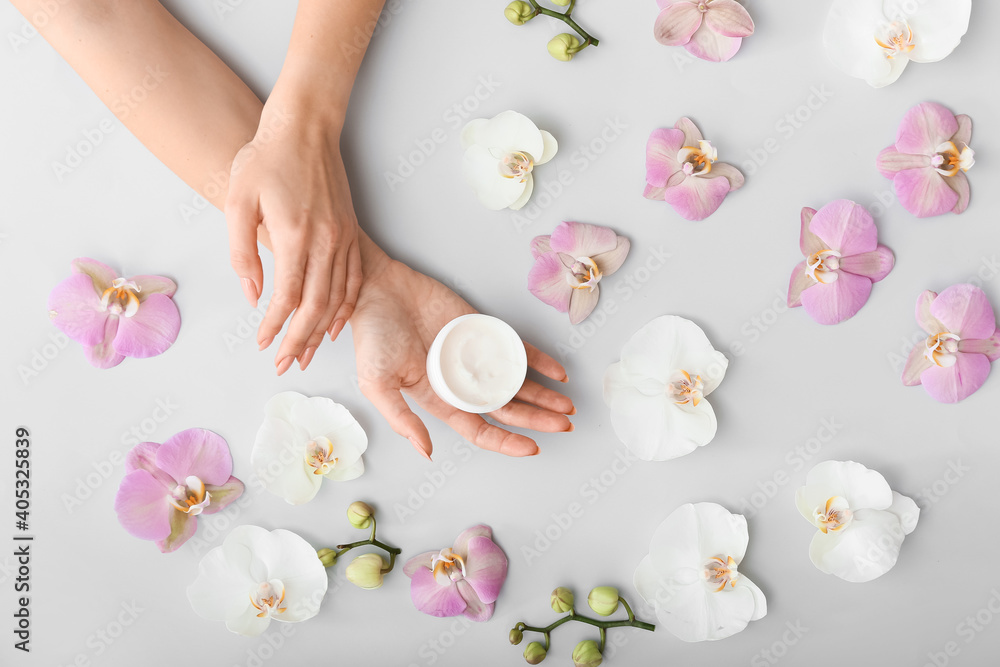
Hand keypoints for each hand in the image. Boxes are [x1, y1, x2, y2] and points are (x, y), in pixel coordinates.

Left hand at [225, 98, 362, 374]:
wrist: (305, 126)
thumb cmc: (265, 158)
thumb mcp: (238, 202)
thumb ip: (243, 252)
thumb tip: (253, 294)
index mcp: (296, 235)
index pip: (288, 298)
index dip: (275, 327)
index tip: (262, 344)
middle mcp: (326, 242)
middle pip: (317, 307)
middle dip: (300, 340)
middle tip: (285, 363)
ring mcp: (343, 238)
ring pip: (338, 298)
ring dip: (322, 330)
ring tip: (306, 352)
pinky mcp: (351, 232)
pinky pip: (354, 280)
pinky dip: (345, 307)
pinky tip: (335, 323)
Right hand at [350, 237, 574, 457]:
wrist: (378, 287)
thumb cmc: (372, 336)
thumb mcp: (377, 384)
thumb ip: (402, 419)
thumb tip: (427, 452)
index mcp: (439, 400)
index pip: (480, 430)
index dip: (506, 442)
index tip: (533, 448)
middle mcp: (462, 382)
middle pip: (507, 410)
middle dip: (537, 421)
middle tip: (565, 426)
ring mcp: (475, 356)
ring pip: (517, 383)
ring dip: (544, 395)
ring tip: (568, 405)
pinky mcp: (483, 330)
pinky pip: (517, 349)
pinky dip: (539, 361)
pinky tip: (558, 372)